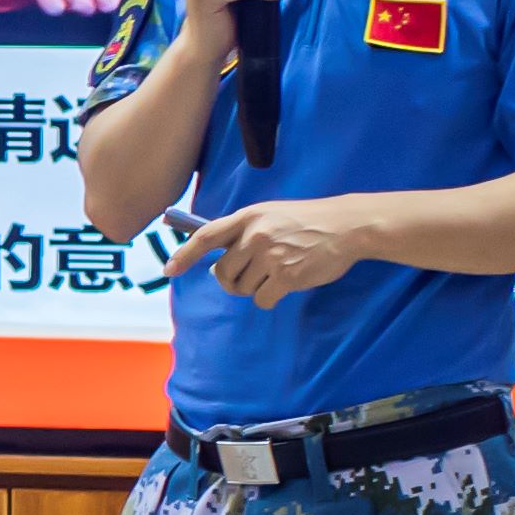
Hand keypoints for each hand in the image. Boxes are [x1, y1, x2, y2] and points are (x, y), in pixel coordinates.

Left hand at [160, 199, 378, 307]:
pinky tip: (288, 282)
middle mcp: (256, 235)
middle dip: (231, 281)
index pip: (206, 236)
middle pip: (223, 273)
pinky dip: (272, 297)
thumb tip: (216, 261)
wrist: (346, 226)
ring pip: (243, 288)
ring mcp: (271, 256)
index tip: (169, 270)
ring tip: (279, 270)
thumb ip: (242, 232)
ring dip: (256, 287)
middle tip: (250, 275)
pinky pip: (262, 300)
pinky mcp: (287, 276)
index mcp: (249, 216)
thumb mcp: (270, 215)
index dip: (184, 254)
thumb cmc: (306, 222)